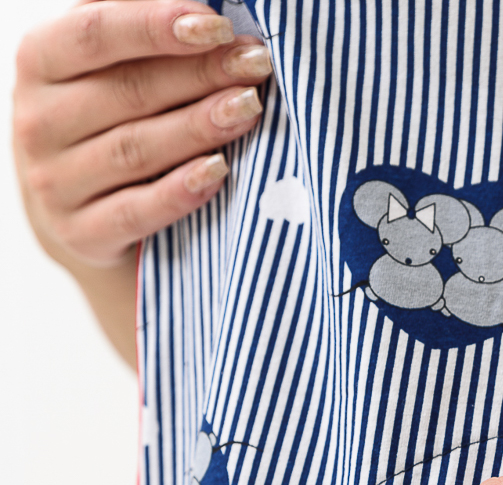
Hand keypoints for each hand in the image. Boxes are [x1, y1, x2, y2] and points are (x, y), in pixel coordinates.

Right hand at [13, 0, 271, 270]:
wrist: (77, 212)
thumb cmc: (104, 119)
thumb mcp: (105, 67)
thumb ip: (135, 32)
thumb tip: (200, 2)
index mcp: (40, 61)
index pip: (97, 33)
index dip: (157, 25)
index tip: (219, 25)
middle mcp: (37, 121)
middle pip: (128, 91)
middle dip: (200, 75)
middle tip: (255, 66)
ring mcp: (55, 182)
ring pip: (134, 149)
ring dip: (199, 127)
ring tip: (249, 108)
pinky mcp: (80, 233)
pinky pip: (137, 210)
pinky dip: (180, 191)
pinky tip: (219, 171)